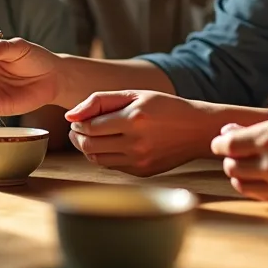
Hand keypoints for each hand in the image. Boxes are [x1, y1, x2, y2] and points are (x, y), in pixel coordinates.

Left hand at [66, 91, 222, 176]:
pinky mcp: (143, 173)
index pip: (90, 127)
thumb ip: (99, 101)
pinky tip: (108, 145)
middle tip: (77, 129)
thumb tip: (70, 116)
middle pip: (89, 145)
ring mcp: (139, 161)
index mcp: (133, 120)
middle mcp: (136, 144)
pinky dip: (103, 156)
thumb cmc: (164, 107)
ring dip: (87, 148)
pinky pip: (111, 166)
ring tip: (89, 136)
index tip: (77, 119)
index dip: (77, 123)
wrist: (196, 129)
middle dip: (76, 137)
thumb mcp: (135, 94)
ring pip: (97, 159)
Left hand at [210, 84, 267, 211]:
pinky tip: (264, 178)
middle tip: (234, 151)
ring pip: (243, 185)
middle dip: (229, 157)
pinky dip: (257, 188)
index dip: (220, 141)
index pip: (227, 144)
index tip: (222, 138)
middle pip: (231, 166)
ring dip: (240, 174)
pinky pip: (262, 198)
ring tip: (246, 165)